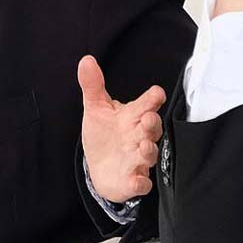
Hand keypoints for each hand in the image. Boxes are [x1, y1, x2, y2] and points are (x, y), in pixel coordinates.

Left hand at [77, 54, 165, 204]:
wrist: (100, 167)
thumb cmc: (103, 134)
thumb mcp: (95, 108)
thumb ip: (93, 85)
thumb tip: (86, 59)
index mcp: (132, 116)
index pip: (147, 104)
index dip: (153, 98)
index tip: (157, 93)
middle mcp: (139, 136)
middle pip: (153, 127)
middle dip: (152, 123)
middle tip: (148, 118)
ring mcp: (138, 159)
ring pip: (150, 154)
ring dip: (149, 150)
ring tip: (144, 145)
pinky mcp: (133, 180)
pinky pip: (142, 183)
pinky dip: (140, 182)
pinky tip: (137, 180)